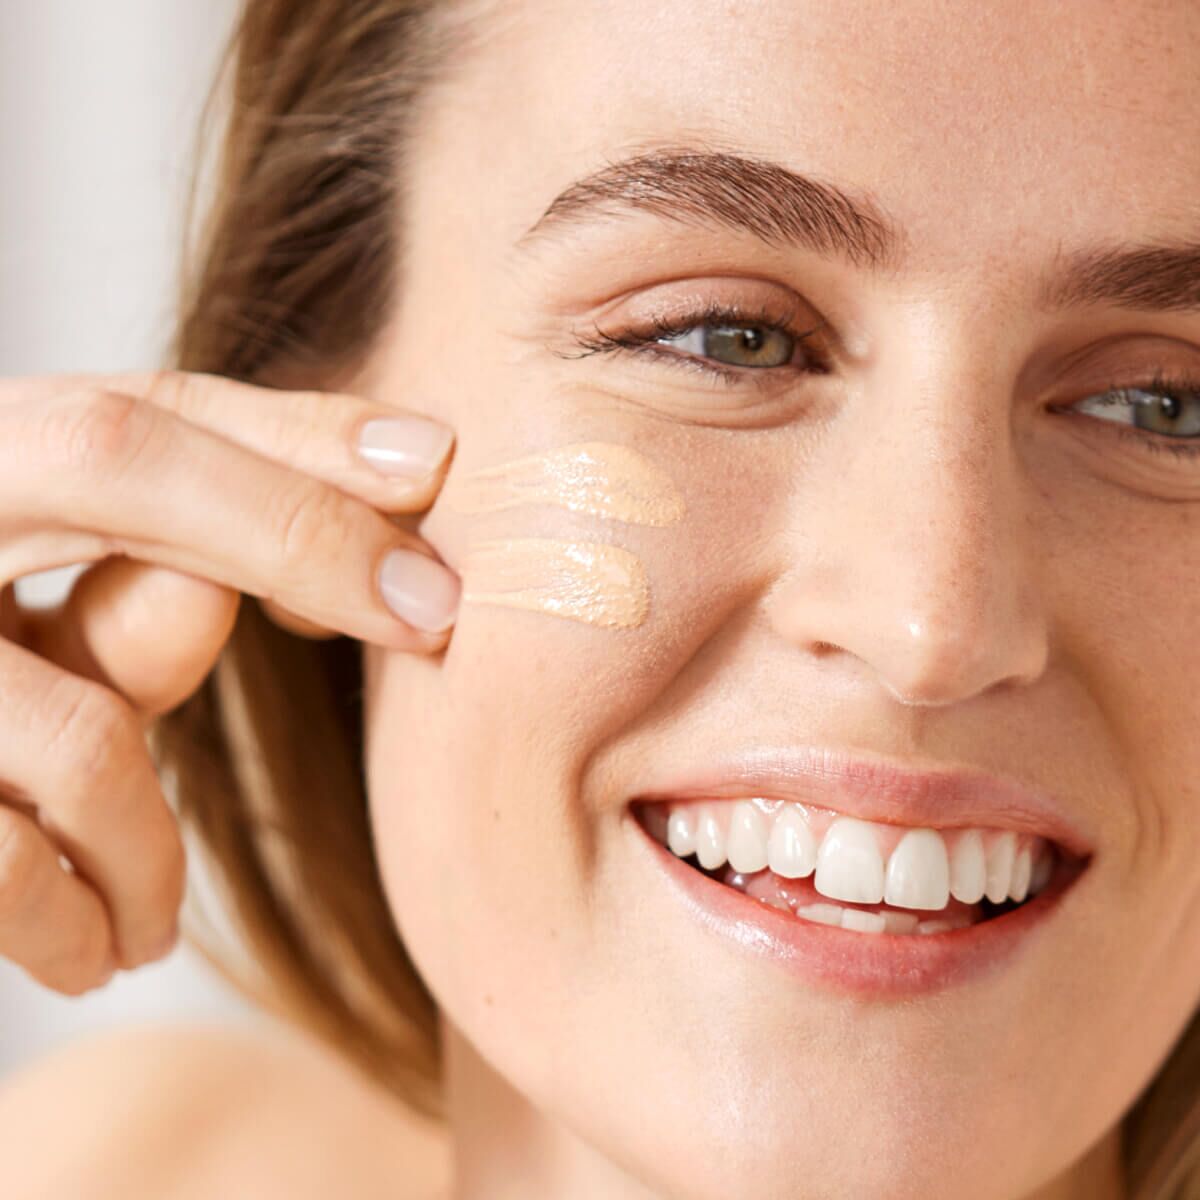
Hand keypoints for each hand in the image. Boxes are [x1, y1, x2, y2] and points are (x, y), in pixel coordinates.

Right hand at [0, 369, 458, 994]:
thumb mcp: (26, 639)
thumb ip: (138, 595)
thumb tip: (314, 579)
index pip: (143, 408)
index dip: (297, 433)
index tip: (436, 463)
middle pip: (113, 457)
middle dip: (296, 534)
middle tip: (435, 616)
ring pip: (79, 718)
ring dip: (154, 840)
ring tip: (144, 917)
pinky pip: (3, 856)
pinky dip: (75, 916)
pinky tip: (97, 951)